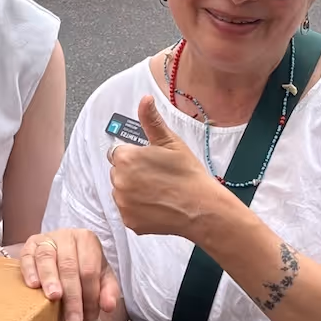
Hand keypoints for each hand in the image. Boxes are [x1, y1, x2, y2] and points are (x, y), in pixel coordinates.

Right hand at [20, 228, 121, 320]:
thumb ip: (108, 291)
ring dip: (50, 279)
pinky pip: (27, 256)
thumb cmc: (84, 266)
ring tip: (53, 298)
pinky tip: (34, 286)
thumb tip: (109, 306)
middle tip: (73, 320)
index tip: (87, 318)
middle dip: (72, 295)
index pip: (90, 269)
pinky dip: (30, 271)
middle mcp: (66, 236)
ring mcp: (46, 238)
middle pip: (69, 265)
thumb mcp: (102, 276)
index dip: (90, 295)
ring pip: (47, 258)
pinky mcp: (29, 245)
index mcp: (87, 240)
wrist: (63, 253)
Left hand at [110, 94, 231, 239]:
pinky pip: (128, 210)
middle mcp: (119, 181)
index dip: (135, 156)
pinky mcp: (129, 221)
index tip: (151, 162)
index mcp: (126, 158)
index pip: (118, 152)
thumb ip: (151, 121)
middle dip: (133, 172)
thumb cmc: (187, 174)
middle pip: (119, 172)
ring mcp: (123, 203)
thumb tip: (145, 100)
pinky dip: (138, 209)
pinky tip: (157, 205)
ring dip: (133, 190)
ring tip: (158, 191)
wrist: (201, 208)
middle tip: (157, 177)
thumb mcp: (170, 142)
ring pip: (122, 191)